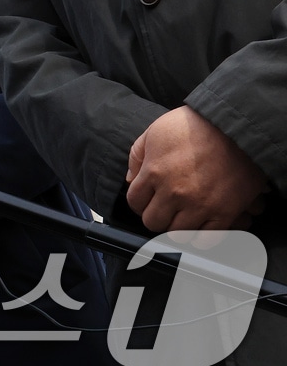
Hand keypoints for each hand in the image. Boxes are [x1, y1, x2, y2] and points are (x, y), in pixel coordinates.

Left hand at [126, 105, 268, 232]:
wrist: (234, 125)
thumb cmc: (193, 125)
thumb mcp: (154, 132)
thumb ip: (137, 157)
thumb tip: (131, 180)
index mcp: (154, 172)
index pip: (134, 203)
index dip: (139, 202)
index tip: (148, 199)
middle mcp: (174, 192)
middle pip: (153, 222)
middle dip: (156, 216)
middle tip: (165, 208)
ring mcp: (200, 204)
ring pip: (178, 236)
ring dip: (177, 227)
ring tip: (182, 216)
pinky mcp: (224, 212)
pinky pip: (206, 240)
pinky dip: (200, 237)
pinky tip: (199, 224)